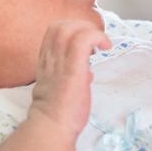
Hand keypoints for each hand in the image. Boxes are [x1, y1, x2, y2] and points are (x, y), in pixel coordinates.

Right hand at [28, 20, 110, 143]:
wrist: (52, 125)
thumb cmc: (58, 111)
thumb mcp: (59, 88)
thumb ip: (70, 75)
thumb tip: (86, 72)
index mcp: (46, 61)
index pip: (53, 31)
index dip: (71, 29)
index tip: (85, 41)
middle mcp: (50, 57)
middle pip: (60, 25)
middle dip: (81, 26)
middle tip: (94, 40)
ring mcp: (60, 62)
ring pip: (70, 27)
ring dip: (89, 29)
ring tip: (100, 43)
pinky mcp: (73, 68)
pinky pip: (84, 39)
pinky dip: (97, 37)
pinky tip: (105, 47)